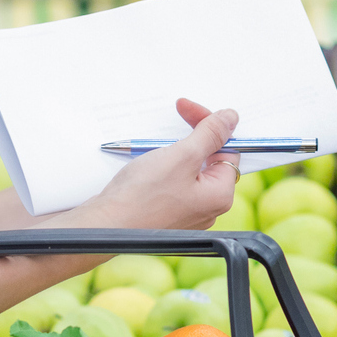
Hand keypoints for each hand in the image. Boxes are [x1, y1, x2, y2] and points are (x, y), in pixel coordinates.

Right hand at [0, 100, 238, 324]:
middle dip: (192, 137)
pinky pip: (171, 184)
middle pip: (209, 160)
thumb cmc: (143, 196)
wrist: (105, 227)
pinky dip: (163, 168)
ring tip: (155, 145)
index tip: (187, 109)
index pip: (227, 150)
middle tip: (174, 118)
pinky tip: (147, 164)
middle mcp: (207, 209)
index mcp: (220, 196)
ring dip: (175, 151)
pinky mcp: (164, 215)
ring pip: (188, 171)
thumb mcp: (182, 156)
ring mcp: (186, 214)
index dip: (209, 125)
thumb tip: (232, 118)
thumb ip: (210, 134)